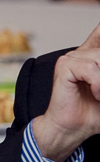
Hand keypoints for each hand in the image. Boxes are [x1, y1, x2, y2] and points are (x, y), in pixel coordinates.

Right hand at [32, 24, 99, 161]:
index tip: (98, 53)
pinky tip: (96, 94)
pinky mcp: (64, 66)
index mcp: (92, 56)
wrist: (72, 128)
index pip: (99, 33)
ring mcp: (71, 58)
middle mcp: (80, 53)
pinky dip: (98, 83)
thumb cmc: (92, 112)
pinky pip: (91, 68)